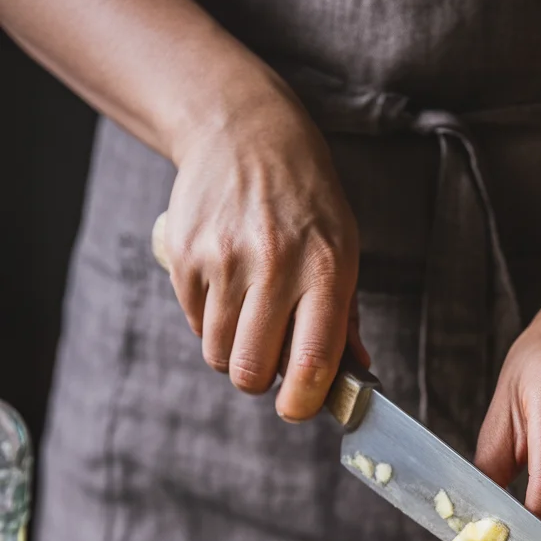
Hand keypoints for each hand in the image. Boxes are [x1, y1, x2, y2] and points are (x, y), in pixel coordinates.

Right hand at [162, 80, 363, 419]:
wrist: (244, 132)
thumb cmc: (305, 200)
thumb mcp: (343, 246)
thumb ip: (345, 316)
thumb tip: (354, 375)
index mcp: (326, 270)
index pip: (313, 361)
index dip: (302, 402)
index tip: (297, 408)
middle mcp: (275, 267)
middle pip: (251, 370)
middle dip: (259, 380)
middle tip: (268, 360)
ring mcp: (224, 260)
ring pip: (217, 354)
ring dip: (232, 351)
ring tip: (249, 317)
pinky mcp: (185, 255)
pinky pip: (193, 323)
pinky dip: (208, 320)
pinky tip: (226, 286)